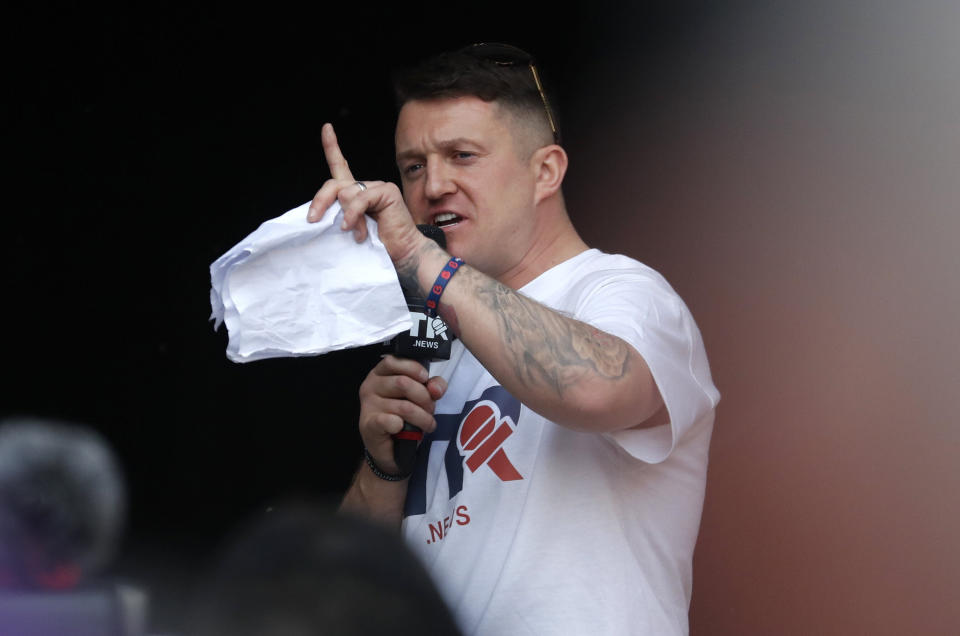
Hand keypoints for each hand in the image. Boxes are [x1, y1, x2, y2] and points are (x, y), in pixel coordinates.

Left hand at [307, 123, 425, 263]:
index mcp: (356, 192)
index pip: (341, 165)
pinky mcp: (386, 191)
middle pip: (334, 183)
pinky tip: (356, 231)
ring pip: (346, 193)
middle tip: (313, 220)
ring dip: (346, 217)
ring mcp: (377, 186)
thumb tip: (322, 211)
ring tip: (355, 234)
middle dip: (320, 201)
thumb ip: (338, 214)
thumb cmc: (378, 244)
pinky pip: (359, 199)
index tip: (326, 128)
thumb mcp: (350, 227)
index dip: (332, 146)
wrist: (402, 253)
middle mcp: (366, 186)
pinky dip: (353, 215)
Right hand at [358, 355, 446, 473]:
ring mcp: (367, 405)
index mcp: (380, 373)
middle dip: (424, 398)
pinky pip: (391, 421)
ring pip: (404, 406)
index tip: (425, 379)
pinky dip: (403, 426)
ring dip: (423, 417)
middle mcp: (370, 386)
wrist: (393, 449)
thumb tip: (436, 388)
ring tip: (427, 424)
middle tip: (431, 410)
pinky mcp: (368, 424)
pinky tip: (404, 429)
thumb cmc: (406, 417)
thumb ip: (432, 386)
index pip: (393, 361)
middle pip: (403, 383)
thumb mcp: (421, 397)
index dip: (414, 369)